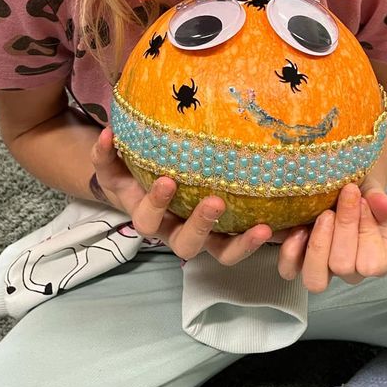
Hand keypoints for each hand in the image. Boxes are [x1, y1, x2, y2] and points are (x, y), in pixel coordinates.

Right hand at [92, 128, 272, 263]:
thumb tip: (107, 134)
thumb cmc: (131, 174)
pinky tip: (281, 225)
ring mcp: (205, 237)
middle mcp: (176, 231)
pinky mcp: (228, 232)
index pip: (148, 220)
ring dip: (241, 244)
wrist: (145, 187)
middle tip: (215, 202)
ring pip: (221, 252)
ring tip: (261, 229)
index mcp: (149, 217)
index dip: (157, 204)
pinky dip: (261, 238)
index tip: (168, 180)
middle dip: (201, 226)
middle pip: (186, 245)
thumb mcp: (113, 167)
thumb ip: (105, 154)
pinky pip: (244, 241)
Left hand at [276, 181, 386, 292]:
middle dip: (343, 227)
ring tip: (323, 215)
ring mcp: (324, 270)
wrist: (339, 188)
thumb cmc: (359, 192)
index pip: (373, 264)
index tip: (362, 200)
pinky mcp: (298, 263)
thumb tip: (384, 204)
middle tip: (344, 197)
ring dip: (318, 245)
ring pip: (315, 280)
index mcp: (378, 260)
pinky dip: (291, 251)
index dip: (366, 231)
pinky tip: (298, 228)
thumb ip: (378, 199)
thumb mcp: (372, 191)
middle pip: (343, 266)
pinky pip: (290, 271)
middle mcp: (351, 272)